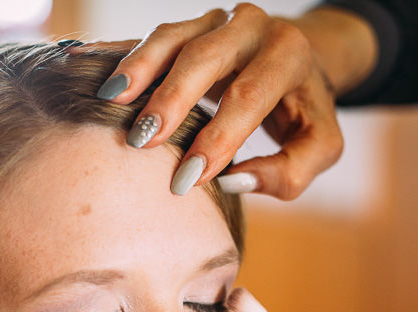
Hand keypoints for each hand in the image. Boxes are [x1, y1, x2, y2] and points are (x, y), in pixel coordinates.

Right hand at [85, 4, 376, 198]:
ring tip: (111, 101)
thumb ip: (288, 172)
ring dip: (139, 70)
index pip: (249, 96)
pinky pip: (154, 38)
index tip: (188, 179)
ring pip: (173, 38)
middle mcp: (253, 28)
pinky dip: (126, 58)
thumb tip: (235, 182)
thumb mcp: (318, 147)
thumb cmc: (303, 114)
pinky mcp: (191, 27)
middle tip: (142, 140)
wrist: (299, 66)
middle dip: (171, 99)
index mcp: (289, 56)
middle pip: (205, 57)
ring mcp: (217, 22)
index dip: (217, 138)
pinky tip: (99, 79)